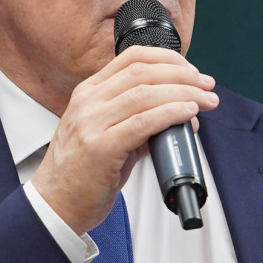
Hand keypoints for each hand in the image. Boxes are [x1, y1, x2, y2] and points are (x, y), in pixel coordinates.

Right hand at [29, 46, 218, 233]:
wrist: (56, 205)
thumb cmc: (81, 172)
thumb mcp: (107, 135)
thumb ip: (139, 121)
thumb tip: (180, 116)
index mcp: (89, 93)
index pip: (132, 58)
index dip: (168, 59)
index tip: (191, 71)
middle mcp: (88, 103)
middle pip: (143, 72)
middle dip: (183, 76)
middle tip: (206, 86)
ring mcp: (92, 123)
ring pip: (146, 94)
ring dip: (184, 94)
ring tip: (205, 101)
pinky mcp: (100, 147)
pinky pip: (143, 122)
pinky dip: (171, 114)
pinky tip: (188, 114)